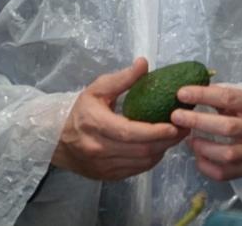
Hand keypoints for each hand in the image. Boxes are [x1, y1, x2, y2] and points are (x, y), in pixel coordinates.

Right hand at [52, 57, 188, 180]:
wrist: (57, 140)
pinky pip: (136, 170)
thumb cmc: (79, 111)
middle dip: (167, 141)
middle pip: (141, 150)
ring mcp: (104, 166)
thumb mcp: (97, 89)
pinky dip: (151, 159)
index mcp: (96, 124)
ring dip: (162, 150)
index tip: (175, 125)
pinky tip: (158, 147)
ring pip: (141, 162)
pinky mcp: (108, 176)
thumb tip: (144, 63)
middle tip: (184, 128)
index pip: (131, 132)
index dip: (156, 131)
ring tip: (175, 136)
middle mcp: (99, 149)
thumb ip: (122, 78)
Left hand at [171, 84, 241, 181]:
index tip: (181, 93)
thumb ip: (221, 95)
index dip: (203, 95)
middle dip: (198, 121)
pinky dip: (207, 167)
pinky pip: (226, 173)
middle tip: (176, 116)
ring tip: (188, 140)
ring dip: (203, 147)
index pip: (229, 98)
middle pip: (227, 127)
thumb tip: (189, 91)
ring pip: (228, 154)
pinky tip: (197, 157)